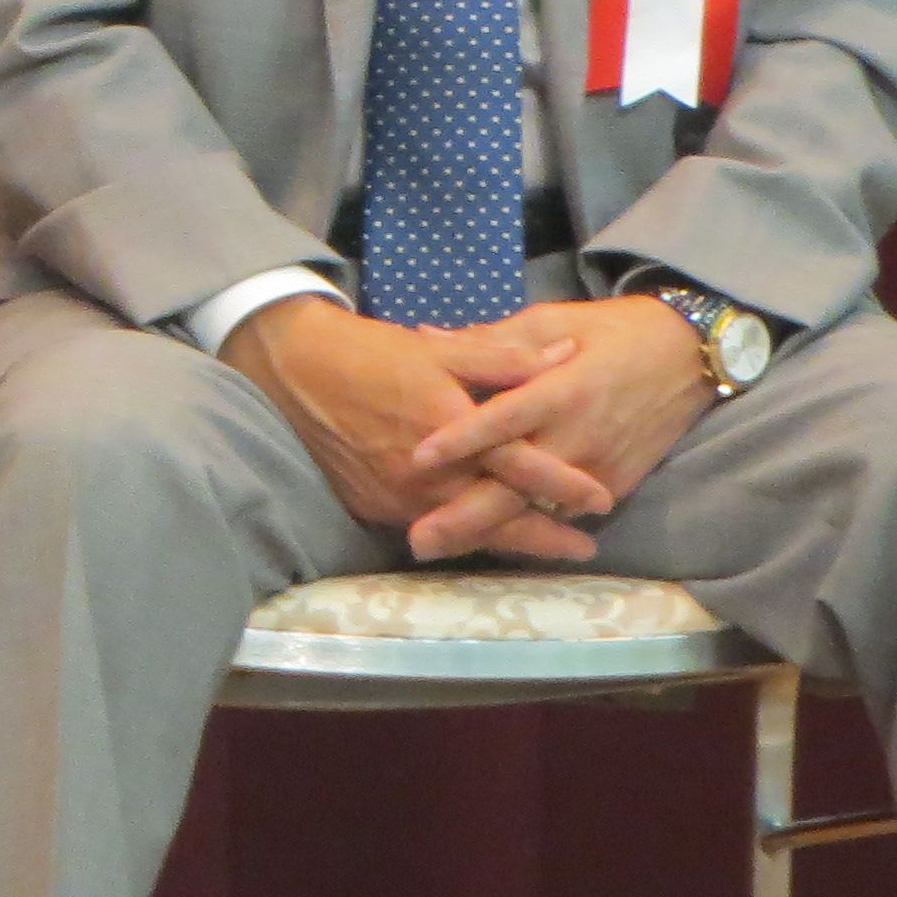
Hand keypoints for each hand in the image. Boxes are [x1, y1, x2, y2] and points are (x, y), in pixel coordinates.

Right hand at [224, 298, 613, 562]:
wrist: (295, 370)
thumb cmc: (372, 352)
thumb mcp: (440, 347)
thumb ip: (504, 358)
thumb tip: (565, 356)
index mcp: (449, 424)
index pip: (519, 464)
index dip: (563, 483)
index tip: (600, 498)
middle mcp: (427, 472)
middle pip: (498, 516)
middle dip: (545, 537)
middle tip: (584, 549)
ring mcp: (399, 497)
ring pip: (465, 530)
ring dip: (506, 538)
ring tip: (546, 546)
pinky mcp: (376, 508)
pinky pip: (430, 526)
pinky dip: (462, 531)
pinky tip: (484, 530)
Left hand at [403, 296, 715, 552]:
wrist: (689, 356)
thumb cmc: (611, 331)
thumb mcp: (551, 320)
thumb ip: (490, 339)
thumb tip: (426, 336)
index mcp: (562, 389)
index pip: (505, 419)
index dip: (462, 438)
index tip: (418, 458)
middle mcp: (579, 436)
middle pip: (517, 486)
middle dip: (467, 517)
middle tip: (418, 540)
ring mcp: (599, 468)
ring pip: (538, 509)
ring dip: (492, 532)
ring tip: (442, 549)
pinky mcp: (616, 485)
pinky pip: (564, 511)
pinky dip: (530, 526)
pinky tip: (489, 542)